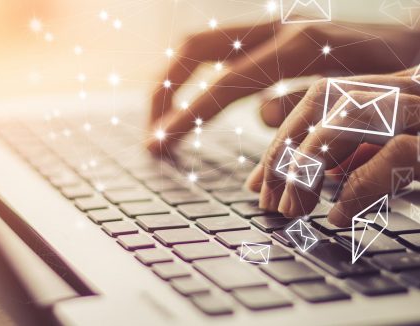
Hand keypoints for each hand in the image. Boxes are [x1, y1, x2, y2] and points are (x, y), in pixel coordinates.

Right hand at [146, 21, 419, 151]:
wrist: (417, 44)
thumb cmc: (396, 76)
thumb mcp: (360, 97)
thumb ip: (305, 105)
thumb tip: (261, 114)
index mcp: (299, 45)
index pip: (224, 82)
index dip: (187, 115)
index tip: (159, 145)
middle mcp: (277, 27)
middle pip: (195, 48)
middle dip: (164, 92)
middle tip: (151, 133)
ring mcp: (272, 26)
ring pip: (201, 47)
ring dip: (174, 84)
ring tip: (162, 124)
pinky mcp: (272, 36)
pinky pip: (221, 57)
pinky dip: (199, 84)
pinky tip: (196, 111)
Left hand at [246, 67, 419, 226]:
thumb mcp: (388, 154)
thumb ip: (340, 155)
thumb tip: (286, 176)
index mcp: (392, 88)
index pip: (320, 98)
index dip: (282, 140)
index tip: (259, 184)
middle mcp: (411, 86)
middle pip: (324, 95)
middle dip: (284, 151)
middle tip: (269, 202)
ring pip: (351, 113)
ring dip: (309, 165)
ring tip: (292, 210)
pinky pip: (399, 151)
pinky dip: (360, 185)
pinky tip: (338, 216)